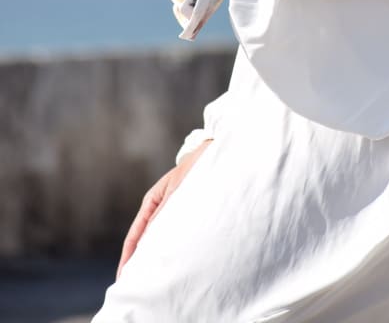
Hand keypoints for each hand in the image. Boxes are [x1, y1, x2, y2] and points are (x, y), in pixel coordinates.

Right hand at [117, 139, 211, 276]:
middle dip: (140, 262)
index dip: (127, 257)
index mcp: (152, 201)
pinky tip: (175, 262)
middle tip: (136, 285)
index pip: (135, 235)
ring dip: (157, 256)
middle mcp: (161, 208)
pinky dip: (172, 249)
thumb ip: (164, 211)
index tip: (123, 277)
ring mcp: (173, 211)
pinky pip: (175, 235)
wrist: (216, 152)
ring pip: (161, 239)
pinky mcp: (187, 213)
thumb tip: (149, 238)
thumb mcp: (178, 187)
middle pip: (145, 240)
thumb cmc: (196, 165)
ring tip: (154, 279)